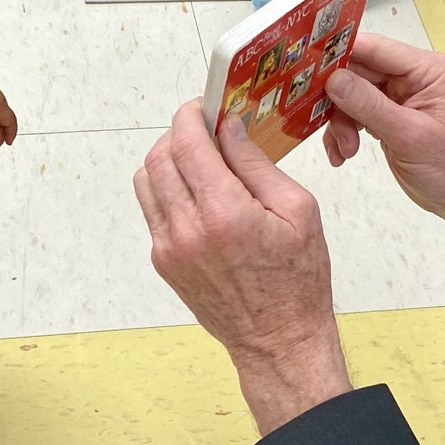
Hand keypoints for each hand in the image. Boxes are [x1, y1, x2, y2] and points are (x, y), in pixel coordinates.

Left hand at [136, 102, 350, 430]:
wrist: (278, 339)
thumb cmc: (298, 278)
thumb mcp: (297, 210)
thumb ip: (256, 163)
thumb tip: (229, 126)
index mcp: (224, 211)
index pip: (187, 143)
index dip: (191, 115)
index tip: (203, 106)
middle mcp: (187, 229)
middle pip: (158, 157)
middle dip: (178, 134)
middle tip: (204, 129)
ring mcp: (169, 248)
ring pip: (146, 181)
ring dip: (167, 160)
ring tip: (199, 160)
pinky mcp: (163, 261)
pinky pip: (152, 210)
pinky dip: (168, 190)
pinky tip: (199, 195)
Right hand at [324, 36, 444, 288]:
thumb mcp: (410, 136)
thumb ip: (369, 106)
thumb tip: (333, 78)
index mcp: (426, 70)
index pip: (375, 49)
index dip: (339, 53)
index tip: (305, 65)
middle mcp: (412, 77)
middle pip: (358, 72)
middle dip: (337, 100)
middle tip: (320, 123)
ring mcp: (399, 98)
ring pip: (351, 96)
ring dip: (340, 123)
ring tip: (345, 151)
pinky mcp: (389, 118)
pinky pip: (355, 115)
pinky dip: (344, 134)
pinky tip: (343, 155)